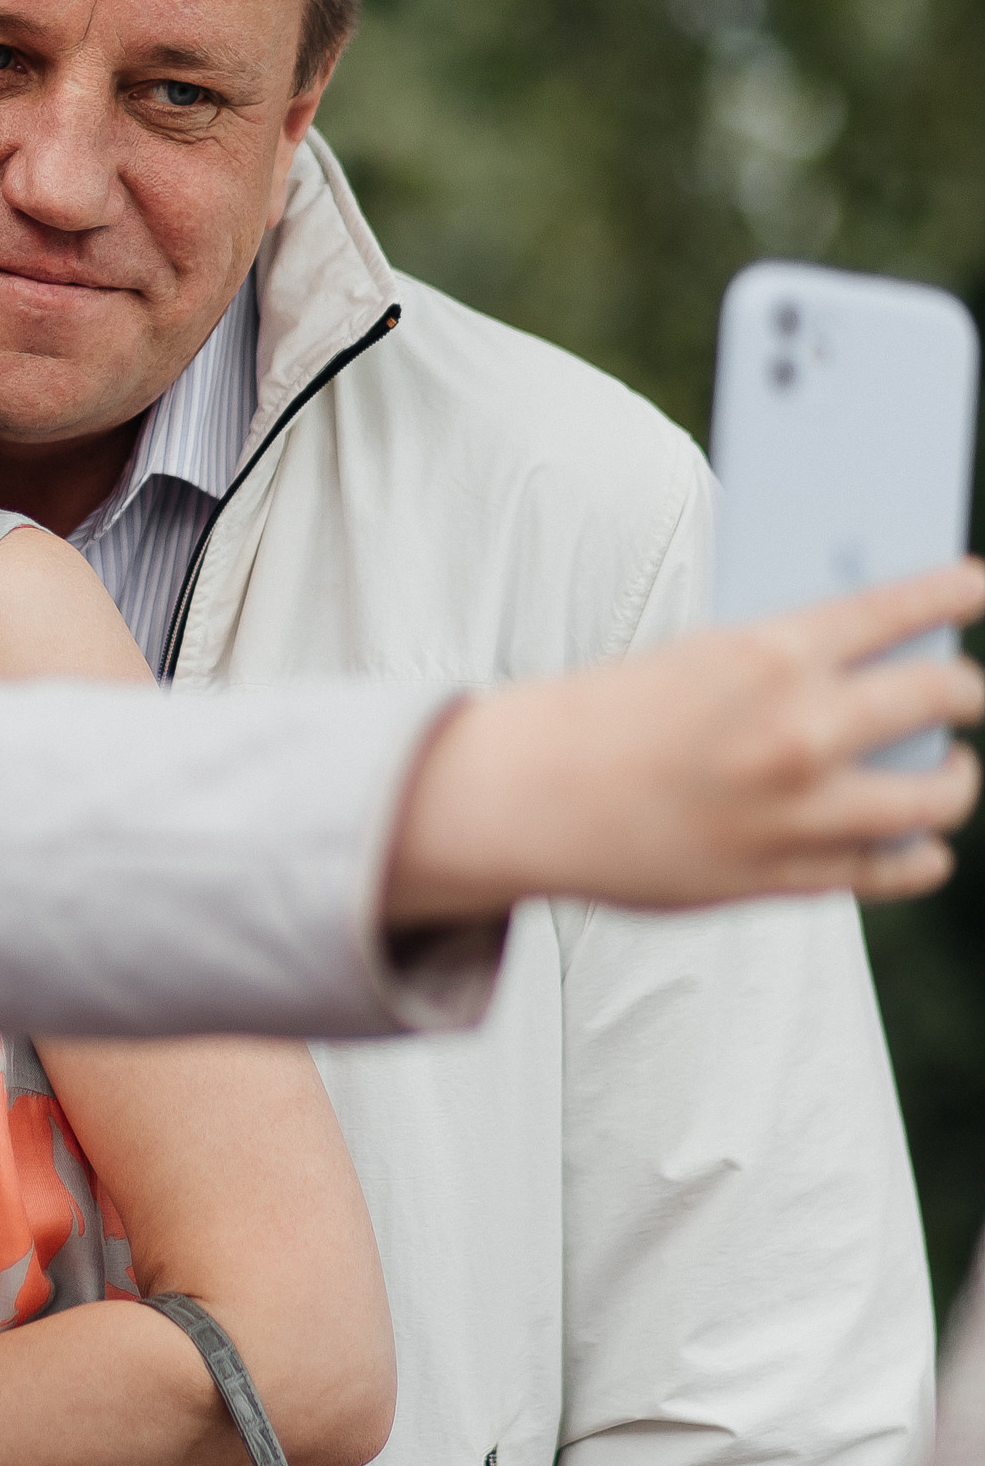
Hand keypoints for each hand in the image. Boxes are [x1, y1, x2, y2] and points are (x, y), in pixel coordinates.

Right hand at [387, 562, 984, 924]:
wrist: (526, 799)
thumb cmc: (606, 718)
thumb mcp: (698, 658)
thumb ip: (788, 662)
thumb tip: (875, 664)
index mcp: (770, 655)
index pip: (901, 606)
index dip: (960, 591)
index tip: (984, 587)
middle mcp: (800, 732)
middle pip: (943, 697)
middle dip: (967, 691)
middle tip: (965, 691)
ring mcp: (800, 813)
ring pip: (938, 798)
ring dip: (957, 778)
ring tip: (950, 769)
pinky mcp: (787, 877)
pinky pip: (895, 870)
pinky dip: (920, 855)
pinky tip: (921, 843)